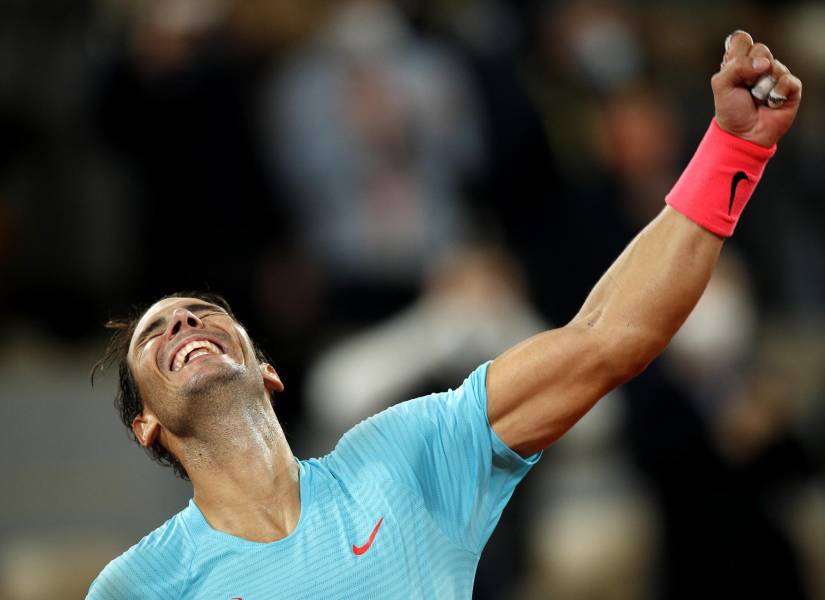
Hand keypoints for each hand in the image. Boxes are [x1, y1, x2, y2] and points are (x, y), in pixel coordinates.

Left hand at [712, 31, 801, 147]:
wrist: (743, 134)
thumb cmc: (731, 110)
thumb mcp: (721, 86)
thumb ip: (735, 67)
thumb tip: (763, 63)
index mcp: (740, 61)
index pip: (742, 39)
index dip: (738, 52)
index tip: (733, 68)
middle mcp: (759, 65)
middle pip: (760, 49)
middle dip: (749, 70)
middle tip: (745, 87)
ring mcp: (776, 74)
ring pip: (774, 65)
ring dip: (761, 86)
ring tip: (757, 98)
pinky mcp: (790, 87)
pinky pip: (787, 80)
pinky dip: (776, 94)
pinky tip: (770, 103)